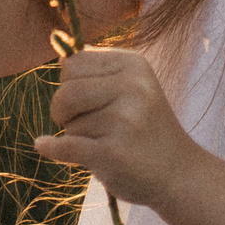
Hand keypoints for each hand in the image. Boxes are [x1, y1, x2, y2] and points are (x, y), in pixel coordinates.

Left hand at [34, 47, 205, 208]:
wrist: (179, 174)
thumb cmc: (145, 128)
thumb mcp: (132, 87)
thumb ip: (96, 70)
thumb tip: (60, 50)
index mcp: (133, 65)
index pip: (73, 63)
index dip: (69, 83)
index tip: (85, 100)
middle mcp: (132, 87)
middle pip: (65, 91)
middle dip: (63, 111)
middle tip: (83, 125)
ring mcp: (125, 120)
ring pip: (69, 123)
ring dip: (75, 135)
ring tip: (102, 141)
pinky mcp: (114, 153)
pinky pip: (66, 146)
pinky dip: (51, 148)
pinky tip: (44, 146)